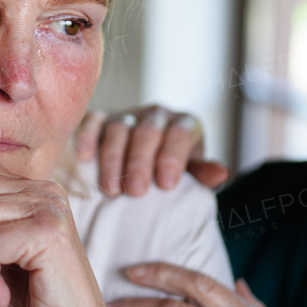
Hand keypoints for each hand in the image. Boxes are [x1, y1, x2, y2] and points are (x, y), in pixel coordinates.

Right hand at [76, 106, 228, 195]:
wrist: (152, 163)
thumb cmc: (174, 172)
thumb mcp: (193, 174)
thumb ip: (203, 175)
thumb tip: (221, 173)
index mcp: (185, 124)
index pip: (180, 134)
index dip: (172, 157)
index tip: (166, 184)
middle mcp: (158, 115)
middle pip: (147, 132)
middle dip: (140, 162)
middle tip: (136, 192)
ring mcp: (129, 114)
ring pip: (119, 128)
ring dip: (113, 159)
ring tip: (112, 190)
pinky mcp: (103, 118)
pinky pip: (93, 121)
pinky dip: (87, 136)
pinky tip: (85, 158)